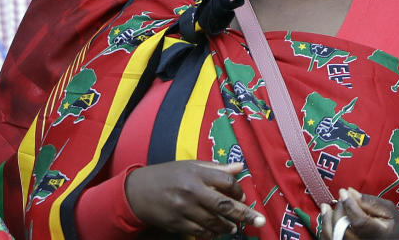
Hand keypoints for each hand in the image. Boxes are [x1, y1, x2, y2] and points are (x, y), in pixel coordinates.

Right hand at [125, 161, 264, 236]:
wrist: (138, 190)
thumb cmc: (168, 175)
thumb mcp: (190, 166)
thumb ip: (216, 168)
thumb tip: (240, 167)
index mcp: (196, 172)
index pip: (226, 182)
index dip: (238, 190)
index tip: (242, 196)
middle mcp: (191, 190)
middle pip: (224, 205)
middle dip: (245, 214)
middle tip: (260, 221)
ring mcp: (183, 208)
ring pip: (214, 222)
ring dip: (228, 227)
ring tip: (234, 228)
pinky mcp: (177, 223)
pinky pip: (200, 232)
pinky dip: (211, 233)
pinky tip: (216, 232)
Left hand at [318, 188, 398, 239]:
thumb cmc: (392, 226)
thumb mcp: (389, 211)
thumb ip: (370, 201)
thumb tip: (350, 192)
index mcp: (378, 235)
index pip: (359, 221)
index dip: (349, 205)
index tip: (344, 192)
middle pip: (344, 228)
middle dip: (339, 209)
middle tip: (341, 198)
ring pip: (333, 236)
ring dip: (326, 219)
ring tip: (326, 207)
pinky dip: (325, 229)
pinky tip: (327, 218)